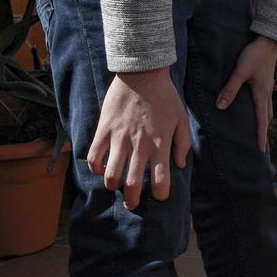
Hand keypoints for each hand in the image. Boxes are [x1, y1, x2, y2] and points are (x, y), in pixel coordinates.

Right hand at [90, 67, 192, 209]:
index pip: (161, 180)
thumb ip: (183, 144)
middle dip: (132, 199)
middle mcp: (139, 145)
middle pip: (132, 184)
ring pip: (110, 174)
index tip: (159, 196)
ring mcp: (120, 138)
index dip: (160, 194)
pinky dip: (94, 167)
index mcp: (160, 145)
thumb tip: (180, 165)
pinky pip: (94, 155)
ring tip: (114, 187)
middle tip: (131, 203)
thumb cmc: (165, 96)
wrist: (142, 73)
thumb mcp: (182, 119)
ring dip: (112, 186)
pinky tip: (100, 168)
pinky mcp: (104, 129)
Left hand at [216, 35, 276, 150]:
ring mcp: (267, 87)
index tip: (261, 150)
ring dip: (263, 120)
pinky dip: (261, 109)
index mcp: (261, 94)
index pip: (261, 121)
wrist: (268, 40)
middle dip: (263, 131)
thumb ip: (230, 89)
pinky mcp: (266, 81)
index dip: (261, 136)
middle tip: (259, 143)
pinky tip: (255, 107)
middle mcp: (267, 93)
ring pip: (266, 109)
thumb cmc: (255, 55)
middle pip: (266, 117)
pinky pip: (264, 100)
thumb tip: (220, 106)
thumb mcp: (240, 72)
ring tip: (258, 128)